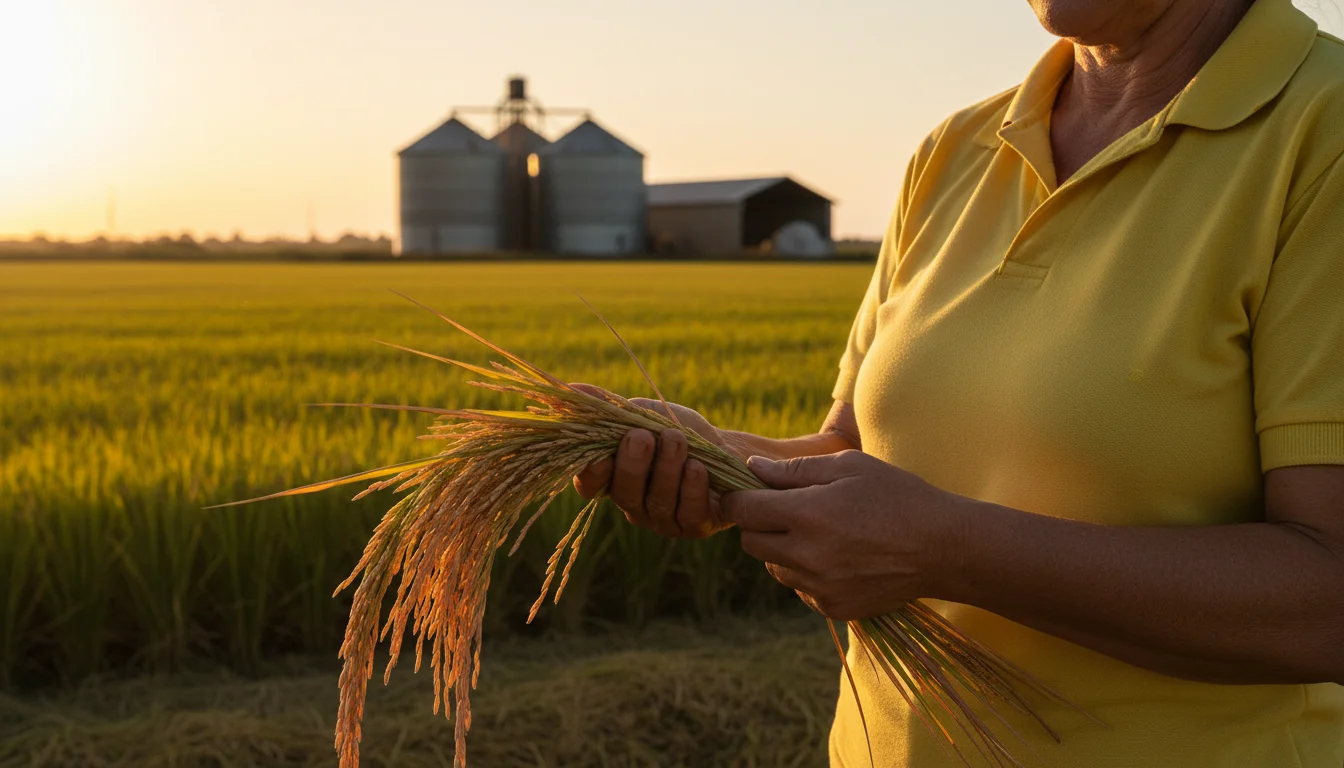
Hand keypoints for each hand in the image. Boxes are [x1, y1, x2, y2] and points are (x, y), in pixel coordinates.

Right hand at [570, 383, 732, 538]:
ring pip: (657, 502)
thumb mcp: (643, 413)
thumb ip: (607, 406)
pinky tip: (697, 467)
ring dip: (666, 468)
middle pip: (624, 494)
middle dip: (632, 465)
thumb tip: (570, 387)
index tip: (600, 454)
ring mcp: (663, 519)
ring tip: (677, 439)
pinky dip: (692, 487)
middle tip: (642, 436)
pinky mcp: (695, 526)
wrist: (725, 446)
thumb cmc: (677, 430)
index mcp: (614, 478)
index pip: (589, 485)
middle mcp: (634, 504)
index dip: (591, 473)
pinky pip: (689, 514)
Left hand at [722, 450, 966, 620]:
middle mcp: (807, 555)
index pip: (743, 510)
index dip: (738, 497)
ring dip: (783, 550)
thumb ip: (795, 469)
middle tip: (787, 510)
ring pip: (774, 568)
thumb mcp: (849, 467)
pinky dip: (807, 574)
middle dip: (759, 524)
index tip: (748, 492)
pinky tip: (838, 558)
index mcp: (808, 514)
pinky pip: (800, 589)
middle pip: (750, 543)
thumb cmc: (898, 496)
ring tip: (820, 533)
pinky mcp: (833, 608)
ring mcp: (819, 587)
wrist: (943, 548)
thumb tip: (753, 470)